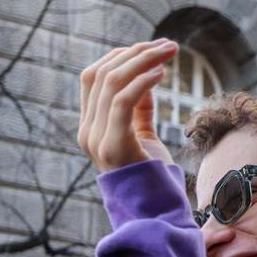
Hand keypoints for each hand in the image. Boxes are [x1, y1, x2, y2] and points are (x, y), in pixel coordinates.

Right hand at [78, 40, 179, 172]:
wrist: (154, 212)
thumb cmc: (151, 175)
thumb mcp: (142, 134)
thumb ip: (139, 108)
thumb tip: (148, 76)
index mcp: (89, 127)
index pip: (92, 77)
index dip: (119, 55)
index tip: (150, 48)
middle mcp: (87, 132)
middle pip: (102, 74)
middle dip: (136, 52)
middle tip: (167, 45)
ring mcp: (96, 140)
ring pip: (112, 82)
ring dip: (144, 60)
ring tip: (170, 52)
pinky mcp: (114, 146)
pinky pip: (123, 101)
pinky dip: (143, 82)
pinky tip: (162, 74)